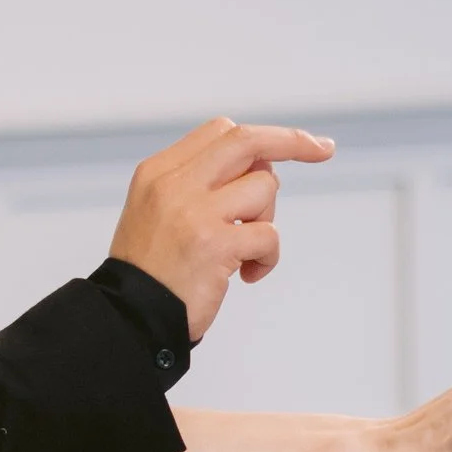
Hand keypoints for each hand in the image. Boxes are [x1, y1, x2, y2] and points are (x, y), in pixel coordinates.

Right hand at [110, 118, 335, 340]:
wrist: (128, 318)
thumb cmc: (150, 272)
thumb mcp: (157, 211)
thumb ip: (199, 184)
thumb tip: (261, 167)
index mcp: (158, 172)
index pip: (220, 132)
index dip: (262, 135)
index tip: (294, 142)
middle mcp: (175, 184)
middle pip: (246, 141)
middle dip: (293, 142)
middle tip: (323, 149)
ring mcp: (194, 212)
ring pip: (264, 187)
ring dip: (266, 219)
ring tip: (244, 249)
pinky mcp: (215, 244)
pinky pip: (269, 236)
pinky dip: (267, 257)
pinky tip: (249, 274)